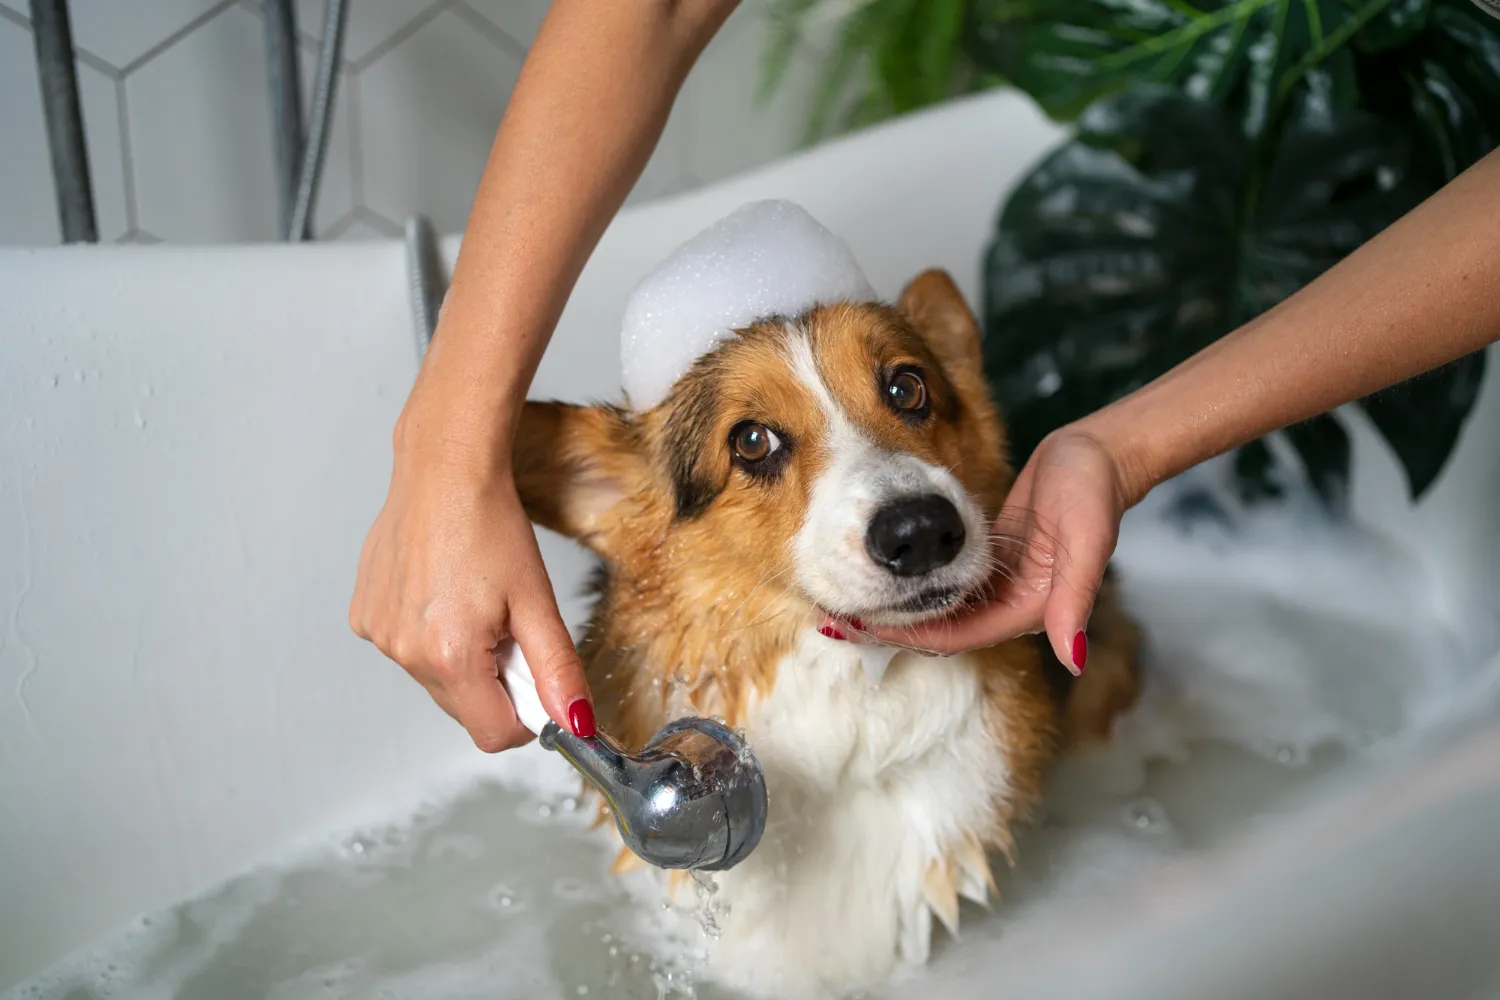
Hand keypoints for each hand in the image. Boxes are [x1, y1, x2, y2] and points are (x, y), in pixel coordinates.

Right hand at [350, 418, 593, 751]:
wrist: (443, 468)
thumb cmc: (490, 523)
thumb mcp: (537, 601)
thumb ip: (558, 670)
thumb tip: (576, 722)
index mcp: (451, 655)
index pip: (494, 734)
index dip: (524, 715)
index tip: (533, 676)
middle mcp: (405, 653)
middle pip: (464, 708)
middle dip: (494, 681)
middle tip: (507, 625)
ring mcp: (379, 635)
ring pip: (435, 679)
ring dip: (461, 656)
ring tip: (472, 600)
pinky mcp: (364, 616)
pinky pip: (407, 649)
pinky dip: (430, 633)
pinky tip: (442, 589)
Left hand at [858, 426, 1135, 669]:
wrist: (1097, 455)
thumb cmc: (1093, 493)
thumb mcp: (1086, 542)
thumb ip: (1075, 599)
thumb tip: (1075, 657)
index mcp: (1029, 609)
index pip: (957, 637)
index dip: (910, 636)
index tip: (862, 630)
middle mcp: (1010, 603)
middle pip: (943, 629)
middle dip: (894, 628)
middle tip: (839, 620)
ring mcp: (999, 582)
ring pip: (940, 606)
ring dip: (899, 606)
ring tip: (850, 598)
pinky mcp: (990, 558)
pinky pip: (945, 580)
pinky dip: (915, 582)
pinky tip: (883, 572)